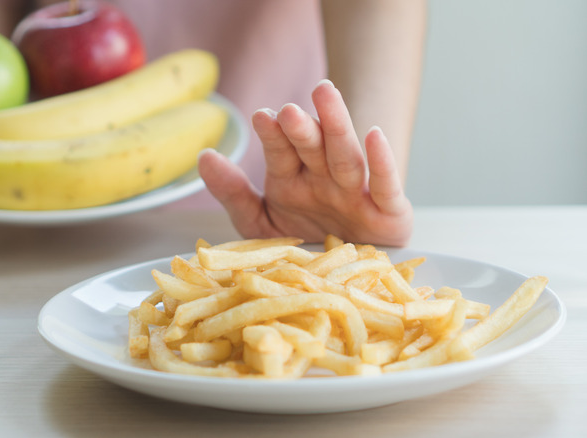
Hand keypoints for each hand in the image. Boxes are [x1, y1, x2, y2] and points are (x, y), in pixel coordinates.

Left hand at [199, 79, 412, 245]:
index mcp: (291, 180)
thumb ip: (233, 193)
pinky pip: (385, 186)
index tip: (261, 117)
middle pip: (313, 147)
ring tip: (325, 96)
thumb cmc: (304, 242)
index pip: (280, 152)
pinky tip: (375, 135)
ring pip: (346, 156)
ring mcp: (356, 193)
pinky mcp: (388, 213)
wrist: (349, 277)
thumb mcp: (259, 223)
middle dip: (301, 127)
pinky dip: (382, 163)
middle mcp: (323, 180)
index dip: (272, 135)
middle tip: (288, 110)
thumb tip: (203, 155)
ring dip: (336, 126)